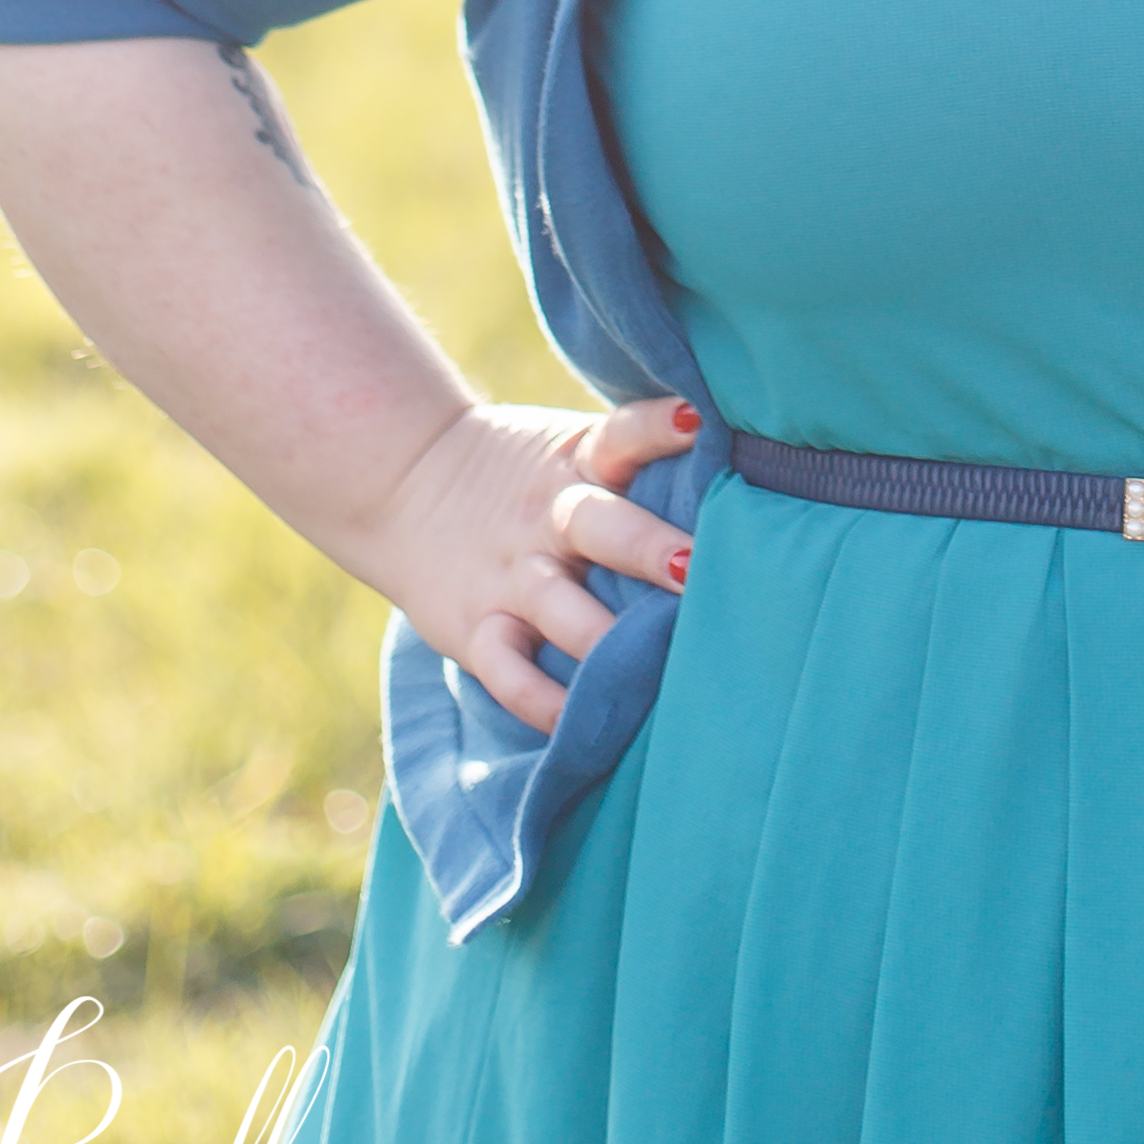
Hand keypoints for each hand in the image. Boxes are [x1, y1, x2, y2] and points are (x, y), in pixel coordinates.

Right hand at [369, 394, 702, 735]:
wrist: (406, 478)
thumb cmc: (526, 473)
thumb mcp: (571, 449)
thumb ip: (636, 465)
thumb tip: (738, 472)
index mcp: (579, 462)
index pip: (622, 434)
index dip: (657, 425)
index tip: (695, 420)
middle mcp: (549, 518)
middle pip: (602, 527)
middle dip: (649, 548)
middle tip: (694, 568)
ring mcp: (511, 576)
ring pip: (559, 607)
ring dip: (603, 635)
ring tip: (648, 664)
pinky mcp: (476, 627)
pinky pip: (510, 671)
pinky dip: (542, 701)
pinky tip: (579, 723)